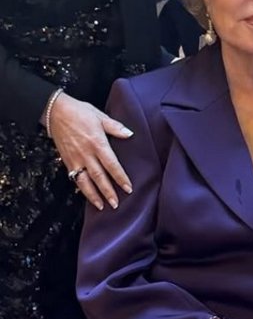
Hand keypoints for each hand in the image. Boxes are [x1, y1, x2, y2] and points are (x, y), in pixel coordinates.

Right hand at [47, 92, 133, 209]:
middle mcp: (86, 154)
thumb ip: (115, 127)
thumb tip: (129, 134)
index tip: (128, 188)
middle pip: (99, 177)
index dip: (120, 177)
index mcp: (97, 143)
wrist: (56, 112)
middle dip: (108, 192)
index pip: (112, 164)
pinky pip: (74, 178)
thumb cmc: (79, 112)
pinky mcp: (66, 161)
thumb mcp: (100, 116)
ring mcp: (75, 159)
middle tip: (116, 204)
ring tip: (102, 206)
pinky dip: (81, 188)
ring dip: (93, 195)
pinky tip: (86, 195)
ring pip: (85, 181)